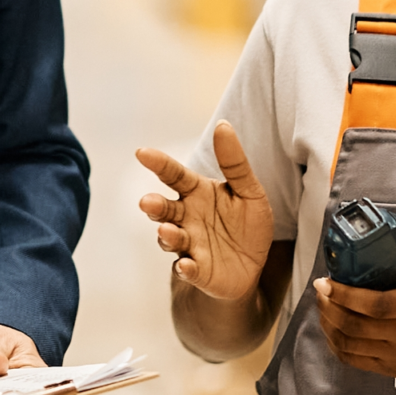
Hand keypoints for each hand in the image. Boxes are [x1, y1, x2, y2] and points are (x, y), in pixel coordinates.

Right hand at [136, 121, 274, 300]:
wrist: (253, 268)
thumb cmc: (247, 225)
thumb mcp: (250, 192)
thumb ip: (235, 162)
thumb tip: (222, 124)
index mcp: (196, 193)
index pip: (174, 174)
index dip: (158, 163)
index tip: (142, 153)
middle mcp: (186, 217)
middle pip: (164, 209)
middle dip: (154, 206)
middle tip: (147, 203)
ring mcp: (189, 244)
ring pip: (170, 238)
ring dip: (167, 235)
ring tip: (167, 232)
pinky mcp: (197, 270)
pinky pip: (187, 269)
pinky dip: (184, 268)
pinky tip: (186, 265)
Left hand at [315, 216, 395, 385]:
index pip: (375, 304)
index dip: (345, 294)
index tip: (325, 281)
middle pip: (357, 324)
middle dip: (330, 306)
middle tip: (321, 290)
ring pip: (352, 344)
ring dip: (329, 324)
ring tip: (324, 306)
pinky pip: (357, 361)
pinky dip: (338, 345)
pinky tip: (333, 329)